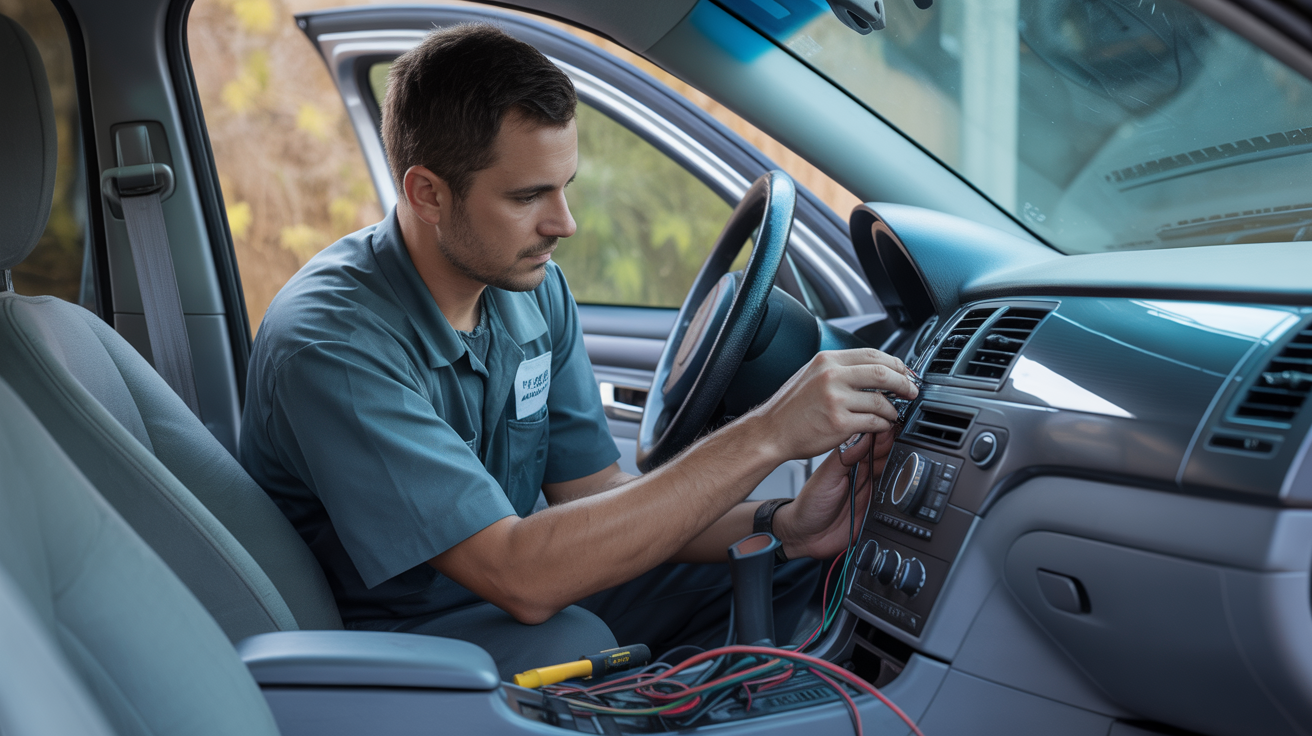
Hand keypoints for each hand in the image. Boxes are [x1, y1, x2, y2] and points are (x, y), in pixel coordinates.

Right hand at [750, 349, 916, 462]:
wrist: (771, 432)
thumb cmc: (790, 408)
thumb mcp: (811, 375)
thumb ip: (839, 369)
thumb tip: (873, 370)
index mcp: (827, 361)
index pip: (872, 354)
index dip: (895, 363)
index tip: (904, 373)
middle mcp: (832, 376)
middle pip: (883, 373)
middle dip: (904, 383)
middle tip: (911, 391)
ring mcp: (836, 400)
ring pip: (881, 400)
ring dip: (893, 409)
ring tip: (892, 413)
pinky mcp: (839, 423)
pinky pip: (873, 422)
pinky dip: (883, 424)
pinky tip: (881, 425)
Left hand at [773, 430, 894, 559]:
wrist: (808, 537)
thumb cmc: (810, 504)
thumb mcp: (826, 476)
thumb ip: (845, 456)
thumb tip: (864, 435)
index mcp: (851, 461)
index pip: (872, 442)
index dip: (882, 433)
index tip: (889, 427)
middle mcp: (864, 474)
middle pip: (888, 456)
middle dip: (896, 448)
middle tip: (898, 444)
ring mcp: (872, 491)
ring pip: (895, 475)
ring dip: (901, 468)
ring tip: (901, 462)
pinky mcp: (878, 510)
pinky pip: (896, 499)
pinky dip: (901, 493)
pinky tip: (903, 487)